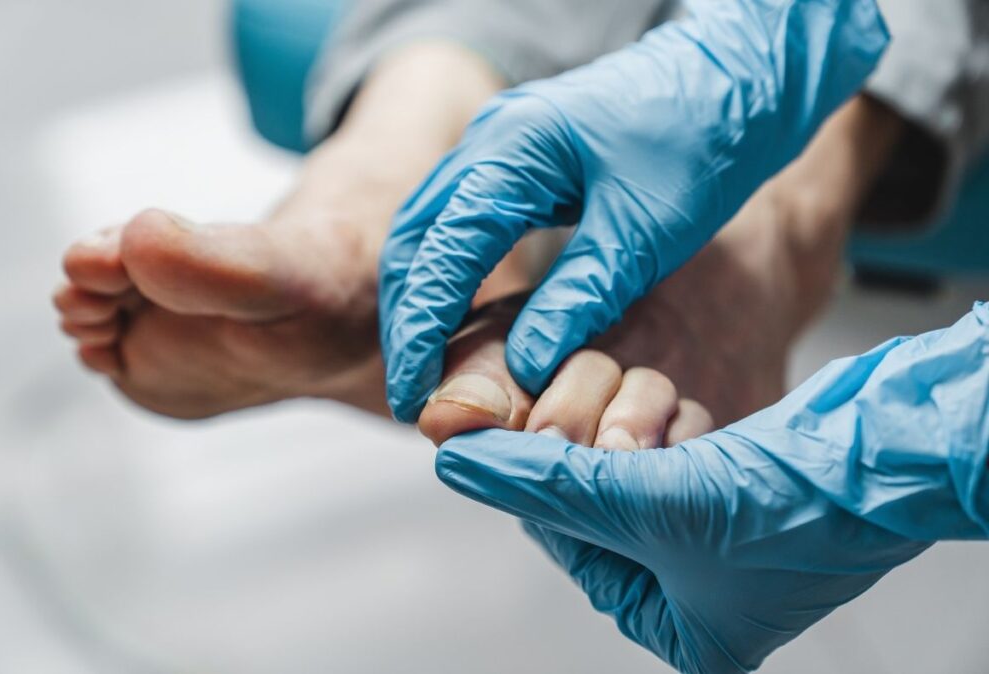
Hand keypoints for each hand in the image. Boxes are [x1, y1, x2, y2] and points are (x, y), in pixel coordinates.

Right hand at [379, 0, 888, 420]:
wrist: (739, 76)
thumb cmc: (703, 139)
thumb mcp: (645, 230)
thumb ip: (580, 296)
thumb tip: (525, 366)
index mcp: (514, 150)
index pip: (441, 251)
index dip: (420, 330)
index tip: (413, 394)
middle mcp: (490, 140)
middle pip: (416, 239)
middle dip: (407, 319)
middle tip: (412, 391)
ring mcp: (499, 144)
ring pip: (431, 229)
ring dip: (423, 298)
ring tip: (428, 366)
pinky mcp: (518, 160)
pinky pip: (461, 221)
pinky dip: (451, 274)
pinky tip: (463, 318)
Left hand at [435, 304, 988, 672]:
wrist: (888, 453)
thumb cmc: (796, 509)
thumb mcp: (650, 504)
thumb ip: (548, 482)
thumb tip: (465, 463)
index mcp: (682, 631)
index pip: (570, 549)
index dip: (546, 490)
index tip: (520, 440)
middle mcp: (698, 589)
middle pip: (597, 505)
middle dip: (603, 455)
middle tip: (615, 428)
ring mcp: (716, 533)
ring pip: (629, 463)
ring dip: (642, 428)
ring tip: (675, 428)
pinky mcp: (734, 480)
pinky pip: (670, 441)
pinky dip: (673, 420)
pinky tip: (695, 419)